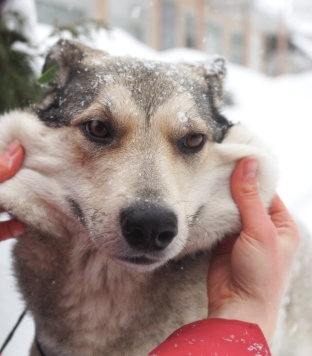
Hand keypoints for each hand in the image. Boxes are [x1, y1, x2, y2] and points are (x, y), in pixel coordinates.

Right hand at [207, 158, 298, 341]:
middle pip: (246, 197)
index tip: (236, 156)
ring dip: (220, 196)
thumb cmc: (261, 273)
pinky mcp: (223, 239)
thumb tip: (248, 164)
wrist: (238, 306)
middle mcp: (262, 226)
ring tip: (207, 177)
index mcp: (280, 224)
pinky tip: (202, 197)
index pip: (266, 191)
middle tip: (217, 164)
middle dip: (232, 183)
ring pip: (230, 207)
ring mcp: (241, 233)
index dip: (252, 174)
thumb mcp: (260, 231)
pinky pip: (217, 219)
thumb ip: (250, 198)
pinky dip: (211, 209)